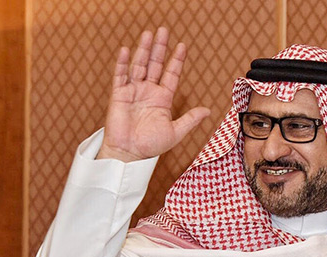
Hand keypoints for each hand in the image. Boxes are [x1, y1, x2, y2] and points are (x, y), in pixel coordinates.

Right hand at [98, 27, 210, 161]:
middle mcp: (148, 91)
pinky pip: (120, 76)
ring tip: (149, 34)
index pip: (170, 74)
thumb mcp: (176, 132)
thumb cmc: (151, 146)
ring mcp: (133, 91)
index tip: (182, 46)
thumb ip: (190, 119)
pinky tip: (126, 50)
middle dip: (160, 48)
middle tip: (163, 30)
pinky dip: (122, 63)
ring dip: (144, 50)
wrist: (130, 155)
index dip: (176, 60)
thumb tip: (207, 110)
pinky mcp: (119, 95)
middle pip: (155, 64)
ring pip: (139, 65)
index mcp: (162, 99)